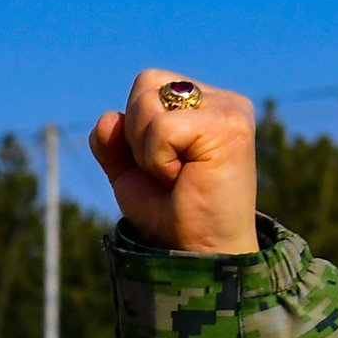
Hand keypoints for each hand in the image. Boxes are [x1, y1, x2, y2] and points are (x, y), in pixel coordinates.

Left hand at [90, 69, 259, 254]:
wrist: (196, 254)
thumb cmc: (171, 217)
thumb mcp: (130, 174)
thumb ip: (113, 143)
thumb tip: (108, 118)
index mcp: (203, 104)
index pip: (147, 84)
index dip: (134, 129)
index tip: (160, 167)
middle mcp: (220, 100)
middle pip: (145, 83)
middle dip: (136, 136)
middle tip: (167, 173)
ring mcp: (228, 109)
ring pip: (148, 102)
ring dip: (146, 151)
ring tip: (176, 176)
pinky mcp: (229, 125)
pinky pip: (161, 128)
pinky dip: (157, 161)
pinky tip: (183, 179)